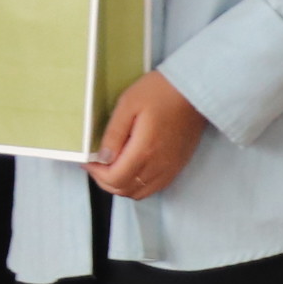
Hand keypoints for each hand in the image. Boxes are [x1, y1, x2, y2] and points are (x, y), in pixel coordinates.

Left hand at [89, 71, 207, 199]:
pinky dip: (137, 185)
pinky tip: (131, 170)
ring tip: (111, 168)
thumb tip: (103, 158)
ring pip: (139, 193)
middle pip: (125, 190)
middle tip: (96, 165)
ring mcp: (170, 168)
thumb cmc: (160, 91)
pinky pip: (154, 187)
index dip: (96, 174)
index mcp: (145, 150)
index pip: (114, 178)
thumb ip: (114, 133)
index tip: (88, 161)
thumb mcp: (128, 104)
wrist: (194, 90)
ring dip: (120, 185)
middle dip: (104, 181)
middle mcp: (158, 166)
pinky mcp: (177, 166)